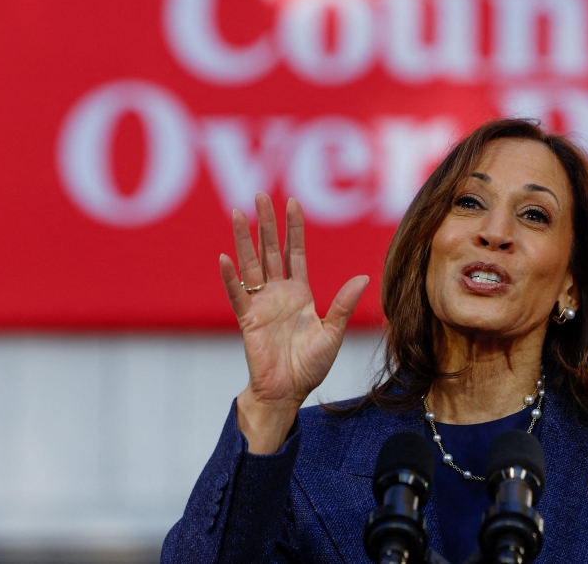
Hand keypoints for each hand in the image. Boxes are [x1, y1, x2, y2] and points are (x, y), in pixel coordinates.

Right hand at [220, 193, 368, 452]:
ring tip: (239, 213)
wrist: (288, 392)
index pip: (295, 252)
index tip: (291, 203)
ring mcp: (261, 304)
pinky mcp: (248, 319)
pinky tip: (225, 257)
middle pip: (270, 250)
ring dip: (244, 240)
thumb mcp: (333, 332)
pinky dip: (230, 277)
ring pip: (251, 264)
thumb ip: (343, 304)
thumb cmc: (311, 365)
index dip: (293, 228)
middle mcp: (279, 293)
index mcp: (300, 293)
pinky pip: (238, 294)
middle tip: (260, 195)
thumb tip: (363, 278)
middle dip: (266, 223)